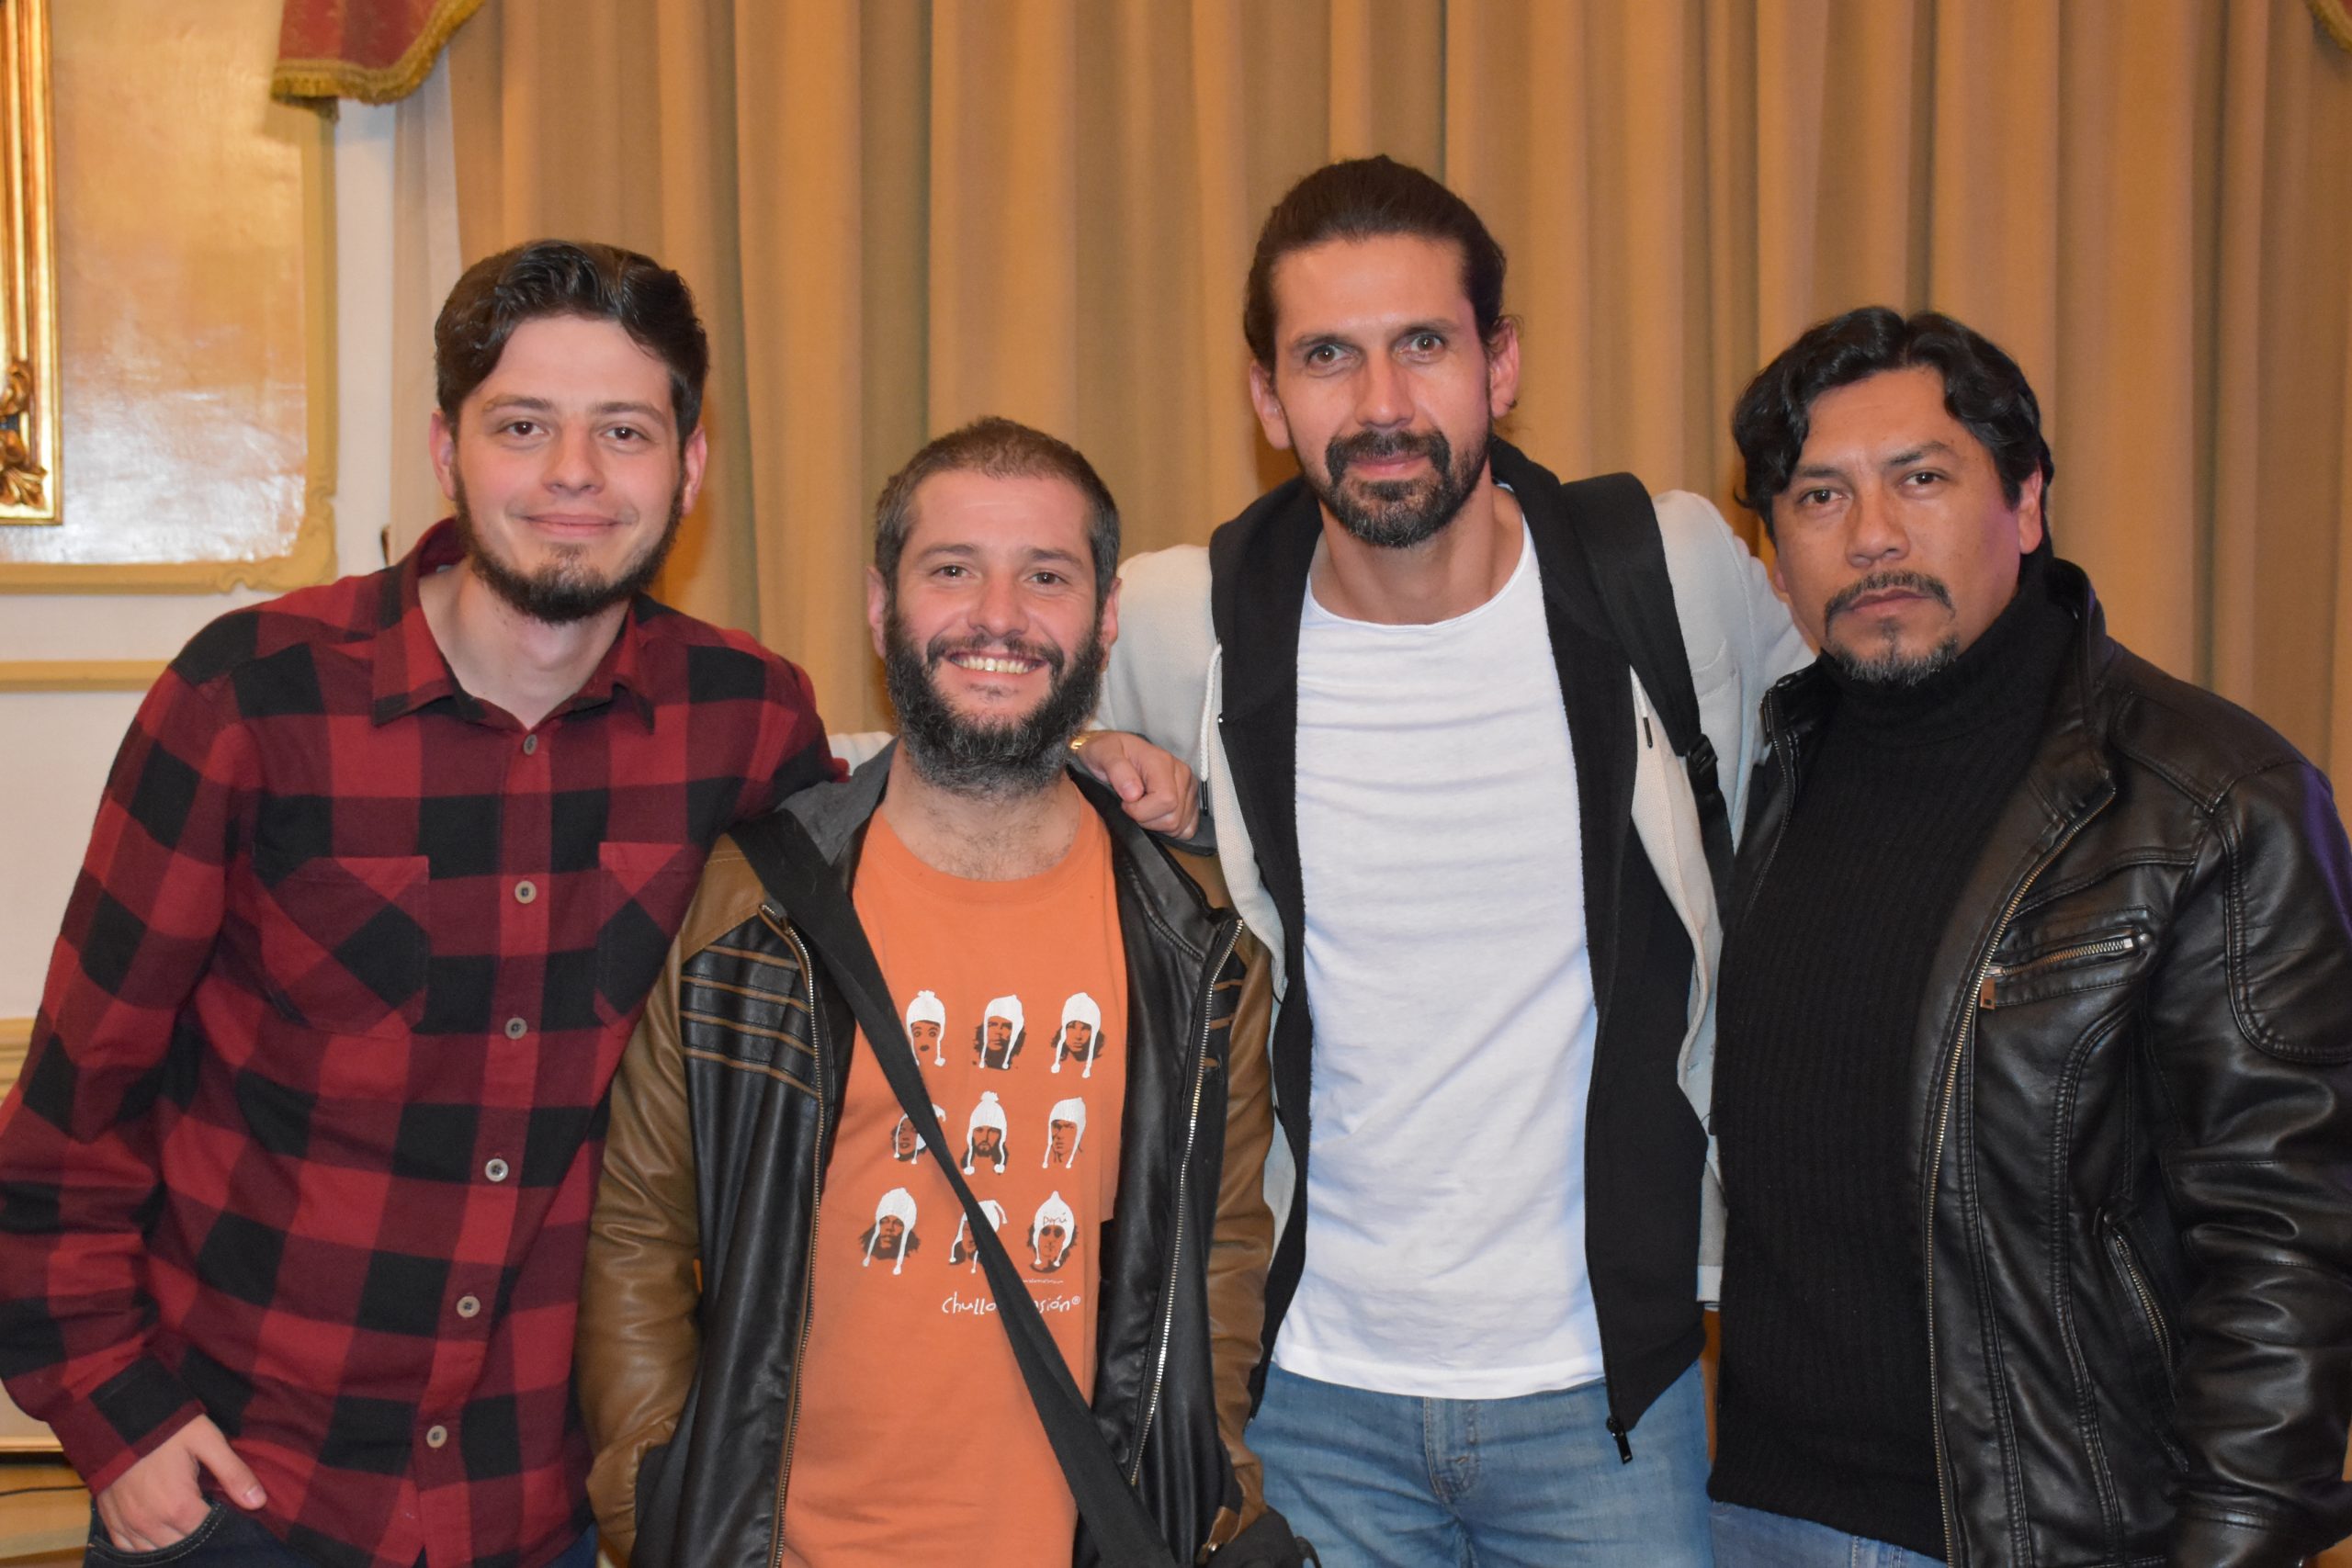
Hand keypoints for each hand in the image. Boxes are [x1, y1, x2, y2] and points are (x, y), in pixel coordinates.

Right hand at [95, 1415, 265, 1551]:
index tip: (226, 1508)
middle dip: (199, 1535)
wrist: (117, 1415)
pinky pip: (128, 1549)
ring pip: (156, 1553)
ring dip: (173, 1543)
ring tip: (185, 1522)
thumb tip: (258, 1502)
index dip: (221, 1524)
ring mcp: (128, 1524)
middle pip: (183, 1546)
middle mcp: (150, 1523)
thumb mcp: (207, 1440)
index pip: (208, 1533)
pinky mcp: (110, 1520)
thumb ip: (233, 1473)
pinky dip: (145, 1547)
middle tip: (207, 1512)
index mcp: (177, 1506)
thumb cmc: (166, 1426)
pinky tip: (159, 1533)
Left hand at [1074, 730, 1200, 837]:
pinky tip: (1155, 815)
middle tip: (1131, 805)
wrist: (1114, 750)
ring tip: (1142, 807)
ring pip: (1179, 825)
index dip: (1141, 811)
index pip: (1165, 800)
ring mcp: (1189, 788)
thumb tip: (1134, 794)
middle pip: (1173, 817)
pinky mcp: (1191, 800)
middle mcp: (1182, 774)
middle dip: (1146, 819)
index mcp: (1163, 762)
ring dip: (1155, 824)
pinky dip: (1169, 828)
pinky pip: (1188, 828)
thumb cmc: (1108, 753)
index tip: (1124, 802)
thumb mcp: (1103, 753)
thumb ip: (1117, 770)